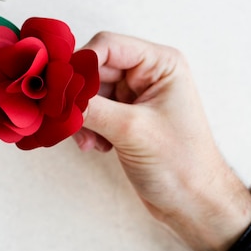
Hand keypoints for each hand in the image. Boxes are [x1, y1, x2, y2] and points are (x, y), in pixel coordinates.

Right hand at [73, 32, 250, 250]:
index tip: (60, 88)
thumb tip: (56, 93)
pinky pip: (91, 112)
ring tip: (89, 142)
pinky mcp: (124, 119)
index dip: (80, 64)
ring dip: (81, 118)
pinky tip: (96, 148)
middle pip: (93, 70)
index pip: (107, 46)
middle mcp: (147, 75)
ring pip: (88, 93)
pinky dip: (86, 129)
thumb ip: (90, 107)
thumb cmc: (181, 165)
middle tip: (68, 120)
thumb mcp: (132, 130)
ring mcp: (134, 97)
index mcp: (160, 64)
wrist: (194, 205)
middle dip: (79, 97)